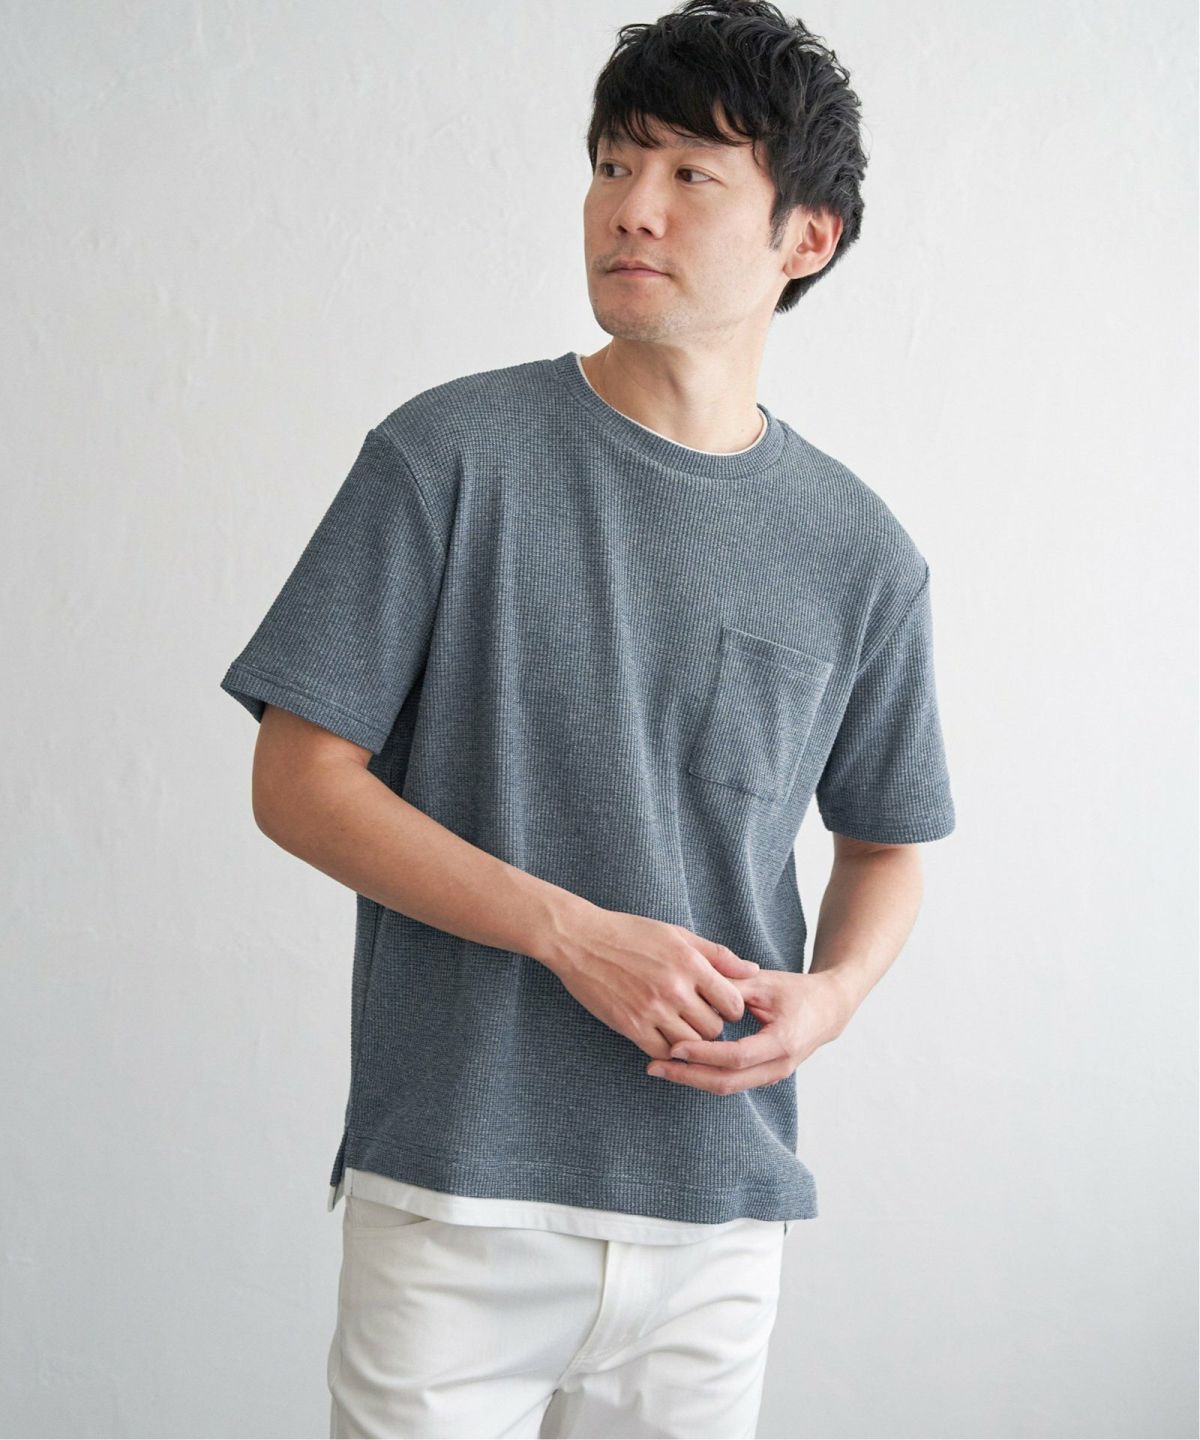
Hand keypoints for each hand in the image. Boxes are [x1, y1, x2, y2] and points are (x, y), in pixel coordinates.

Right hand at [549, 908, 762, 1061]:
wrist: (580, 941)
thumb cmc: (630, 933)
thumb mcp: (677, 934)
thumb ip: (717, 955)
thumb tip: (753, 970)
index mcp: (689, 963)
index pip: (733, 1003)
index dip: (732, 1008)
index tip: (720, 1006)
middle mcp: (674, 989)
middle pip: (714, 1029)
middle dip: (712, 1026)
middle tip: (699, 1017)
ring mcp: (652, 1010)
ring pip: (692, 1045)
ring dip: (691, 1041)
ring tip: (681, 1027)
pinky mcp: (630, 1026)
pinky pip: (663, 1052)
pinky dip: (667, 1049)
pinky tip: (662, 1035)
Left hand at [644, 969, 848, 1093]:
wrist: (829, 1009)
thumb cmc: (796, 991)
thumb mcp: (764, 982)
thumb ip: (729, 985)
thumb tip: (691, 985)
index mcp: (782, 1042)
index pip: (736, 1056)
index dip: (703, 1054)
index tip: (674, 1047)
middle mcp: (779, 1065)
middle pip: (728, 1082)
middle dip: (688, 1076)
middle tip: (654, 1067)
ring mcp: (773, 1075)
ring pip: (728, 1087)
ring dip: (693, 1079)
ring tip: (660, 1068)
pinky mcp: (765, 1076)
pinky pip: (732, 1082)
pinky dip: (705, 1076)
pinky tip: (681, 1066)